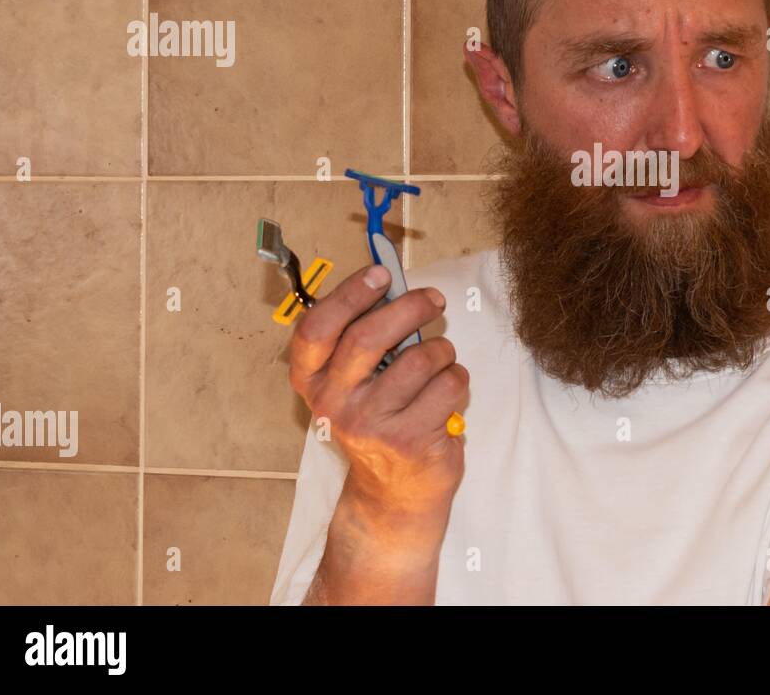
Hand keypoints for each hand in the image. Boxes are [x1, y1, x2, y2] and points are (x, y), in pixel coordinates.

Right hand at [288, 264, 468, 516]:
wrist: (394, 494)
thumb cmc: (380, 422)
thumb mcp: (355, 383)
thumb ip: (364, 339)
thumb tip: (392, 284)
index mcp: (312, 382)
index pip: (317, 329)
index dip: (349, 295)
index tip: (380, 274)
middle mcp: (334, 403)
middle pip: (369, 337)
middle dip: (410, 307)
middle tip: (433, 300)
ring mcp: (371, 423)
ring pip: (420, 359)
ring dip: (442, 351)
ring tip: (441, 363)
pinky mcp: (409, 438)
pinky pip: (448, 384)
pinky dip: (457, 379)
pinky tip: (447, 392)